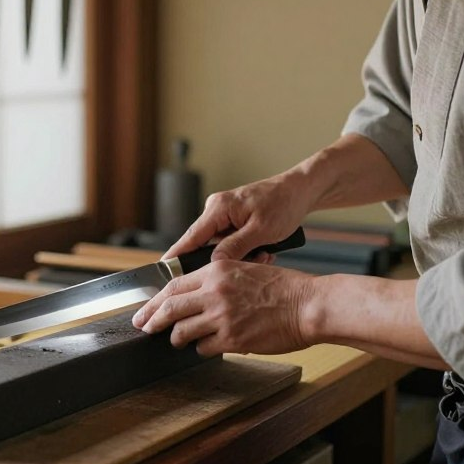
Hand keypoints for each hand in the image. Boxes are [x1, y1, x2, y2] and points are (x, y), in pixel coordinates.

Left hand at [132, 260, 314, 356]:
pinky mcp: (233, 339)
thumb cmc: (284, 287)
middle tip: (143, 327)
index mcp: (217, 270)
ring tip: (177, 340)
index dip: (155, 300)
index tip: (146, 309)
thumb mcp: (245, 269)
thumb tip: (195, 292)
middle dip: (152, 320)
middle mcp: (215, 292)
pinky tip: (207, 346)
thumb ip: (218, 279)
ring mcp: (222, 317)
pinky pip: (204, 347)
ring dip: (176, 338)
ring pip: (182, 331)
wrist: (308, 304)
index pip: (174, 284)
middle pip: (170, 307)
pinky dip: (201, 348)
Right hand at [164, 172, 313, 260]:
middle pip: (204, 245)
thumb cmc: (284, 204)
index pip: (190, 237)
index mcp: (218, 207)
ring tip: (265, 254)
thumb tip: (212, 264)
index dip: (176, 256)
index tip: (162, 272)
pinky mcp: (234, 220)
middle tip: (246, 265)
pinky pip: (231, 242)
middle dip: (222, 260)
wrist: (301, 190)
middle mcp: (216, 209)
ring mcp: (225, 215)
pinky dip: (245, 250)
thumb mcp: (261, 230)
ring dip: (239, 256)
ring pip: (221, 246)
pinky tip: (265, 250)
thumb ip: (235, 247)